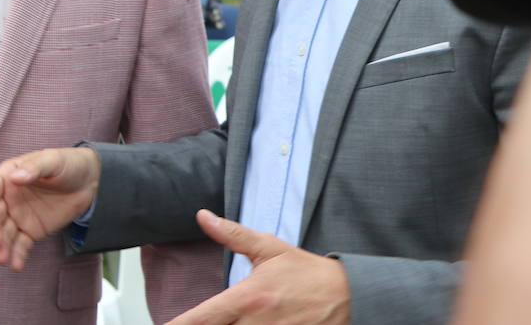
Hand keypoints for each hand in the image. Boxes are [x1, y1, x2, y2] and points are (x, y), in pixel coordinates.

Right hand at [0, 147, 99, 270]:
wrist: (88, 182)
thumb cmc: (66, 164)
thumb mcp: (51, 161)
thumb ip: (34, 168)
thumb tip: (14, 177)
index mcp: (7, 177)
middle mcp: (8, 198)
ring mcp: (19, 216)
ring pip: (5, 233)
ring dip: (1, 246)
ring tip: (3, 259)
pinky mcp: (31, 230)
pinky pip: (21, 244)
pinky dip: (18, 255)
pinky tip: (17, 266)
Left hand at [168, 210, 349, 324]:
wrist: (350, 295)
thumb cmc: (306, 272)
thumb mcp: (269, 248)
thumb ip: (232, 235)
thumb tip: (203, 217)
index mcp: (248, 298)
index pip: (204, 317)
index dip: (180, 324)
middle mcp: (257, 323)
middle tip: (186, 323)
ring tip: (218, 322)